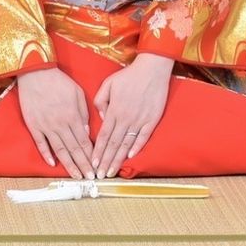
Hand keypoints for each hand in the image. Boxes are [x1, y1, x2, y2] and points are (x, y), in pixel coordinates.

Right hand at [15, 67, 94, 179]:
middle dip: (83, 165)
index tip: (96, 168)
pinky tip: (52, 164)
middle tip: (90, 179)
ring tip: (76, 177)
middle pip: (74, 149)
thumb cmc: (58, 81)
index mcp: (72, 116)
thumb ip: (83, 113)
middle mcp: (60, 124)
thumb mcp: (77, 92)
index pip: (84, 142)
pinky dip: (46, 154)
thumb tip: (86, 133)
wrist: (35, 72)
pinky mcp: (33, 125)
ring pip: (59, 150)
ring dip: (69, 165)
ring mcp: (46, 126)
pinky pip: (41, 143)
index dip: (91, 157)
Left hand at [91, 52, 173, 177]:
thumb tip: (102, 119)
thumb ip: (100, 101)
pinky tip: (130, 157)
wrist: (151, 70)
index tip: (93, 163)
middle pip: (114, 144)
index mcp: (114, 110)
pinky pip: (143, 137)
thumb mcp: (108, 83)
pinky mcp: (152, 120)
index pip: (104, 135)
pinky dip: (136, 148)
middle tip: (100, 175)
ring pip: (127, 144)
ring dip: (119, 159)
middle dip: (106, 161)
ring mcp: (140, 120)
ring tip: (112, 172)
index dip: (98, 151)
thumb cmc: (128, 76)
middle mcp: (126, 118)